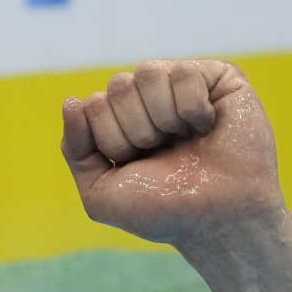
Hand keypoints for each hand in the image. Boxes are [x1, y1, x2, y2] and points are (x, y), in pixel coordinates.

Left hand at [60, 60, 284, 246]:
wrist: (219, 219)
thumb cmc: (163, 209)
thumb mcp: (101, 192)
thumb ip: (76, 149)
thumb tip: (72, 101)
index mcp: (119, 121)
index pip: (93, 105)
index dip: (112, 141)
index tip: (137, 165)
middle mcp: (148, 99)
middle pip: (118, 86)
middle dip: (136, 131)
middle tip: (164, 155)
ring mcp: (181, 85)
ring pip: (148, 73)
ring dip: (162, 118)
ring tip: (185, 139)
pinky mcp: (218, 78)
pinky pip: (184, 72)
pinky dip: (192, 108)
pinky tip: (207, 126)